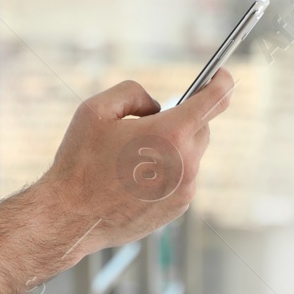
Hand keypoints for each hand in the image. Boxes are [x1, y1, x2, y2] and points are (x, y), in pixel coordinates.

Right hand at [33, 71, 234, 266]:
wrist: (71, 217)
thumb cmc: (80, 162)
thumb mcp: (96, 109)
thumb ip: (133, 92)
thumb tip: (157, 106)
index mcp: (170, 134)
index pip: (215, 100)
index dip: (222, 82)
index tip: (222, 76)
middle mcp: (186, 163)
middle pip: (201, 127)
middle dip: (181, 119)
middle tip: (147, 124)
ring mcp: (185, 189)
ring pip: (190, 154)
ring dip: (171, 147)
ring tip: (132, 157)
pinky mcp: (179, 208)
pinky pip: (182, 178)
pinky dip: (167, 171)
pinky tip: (134, 177)